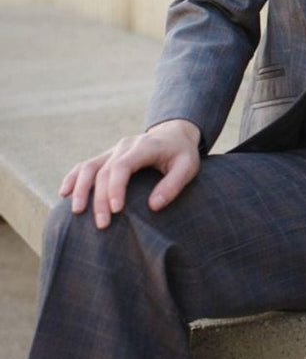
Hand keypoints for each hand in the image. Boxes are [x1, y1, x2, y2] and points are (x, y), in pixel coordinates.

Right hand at [59, 119, 201, 229]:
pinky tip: (64, 193)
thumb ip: (173, 185)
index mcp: (145, 146)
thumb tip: (153, 206)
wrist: (174, 134)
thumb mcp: (188, 167)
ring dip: (81, 189)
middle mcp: (125, 146)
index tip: (117, 210)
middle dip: (100, 199)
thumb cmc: (182, 154)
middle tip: (103, 225)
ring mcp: (114, 150)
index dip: (116, 188)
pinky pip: (86, 165)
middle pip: (104, 171)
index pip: (122, 166)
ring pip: (90, 167)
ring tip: (77, 212)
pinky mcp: (108, 156)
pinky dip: (74, 178)